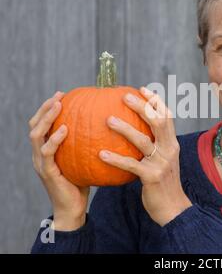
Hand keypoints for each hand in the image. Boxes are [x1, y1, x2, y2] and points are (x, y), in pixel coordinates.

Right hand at [29, 91, 89, 230]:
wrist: (72, 208)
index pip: (41, 125)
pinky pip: (47, 152)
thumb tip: (105, 126)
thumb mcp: (83, 159)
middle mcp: (39, 154)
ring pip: (36, 136)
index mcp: (46, 150)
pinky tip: (65, 129)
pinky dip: (55, 139)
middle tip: (59, 96)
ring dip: (47, 119)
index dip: (47, 109)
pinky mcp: (47, 172)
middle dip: (45, 108)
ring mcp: (41, 163)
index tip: (62, 94)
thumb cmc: (81, 182)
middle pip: (35, 126)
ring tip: (58, 106)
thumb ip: (85, 144)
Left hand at [99, 86, 191, 225]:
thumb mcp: (162, 161)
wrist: (173, 209)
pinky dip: (116, 159)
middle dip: (142, 106)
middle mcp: (169, 149)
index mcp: (172, 144)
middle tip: (124, 96)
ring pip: (143, 140)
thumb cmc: (162, 183)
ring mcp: (162, 163)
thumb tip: (133, 134)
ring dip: (125, 128)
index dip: (156, 101)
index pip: (167, 117)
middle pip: (158, 122)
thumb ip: (153, 147)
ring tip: (108, 119)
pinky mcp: (152, 177)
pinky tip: (100, 154)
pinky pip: (131, 165)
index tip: (142, 89)